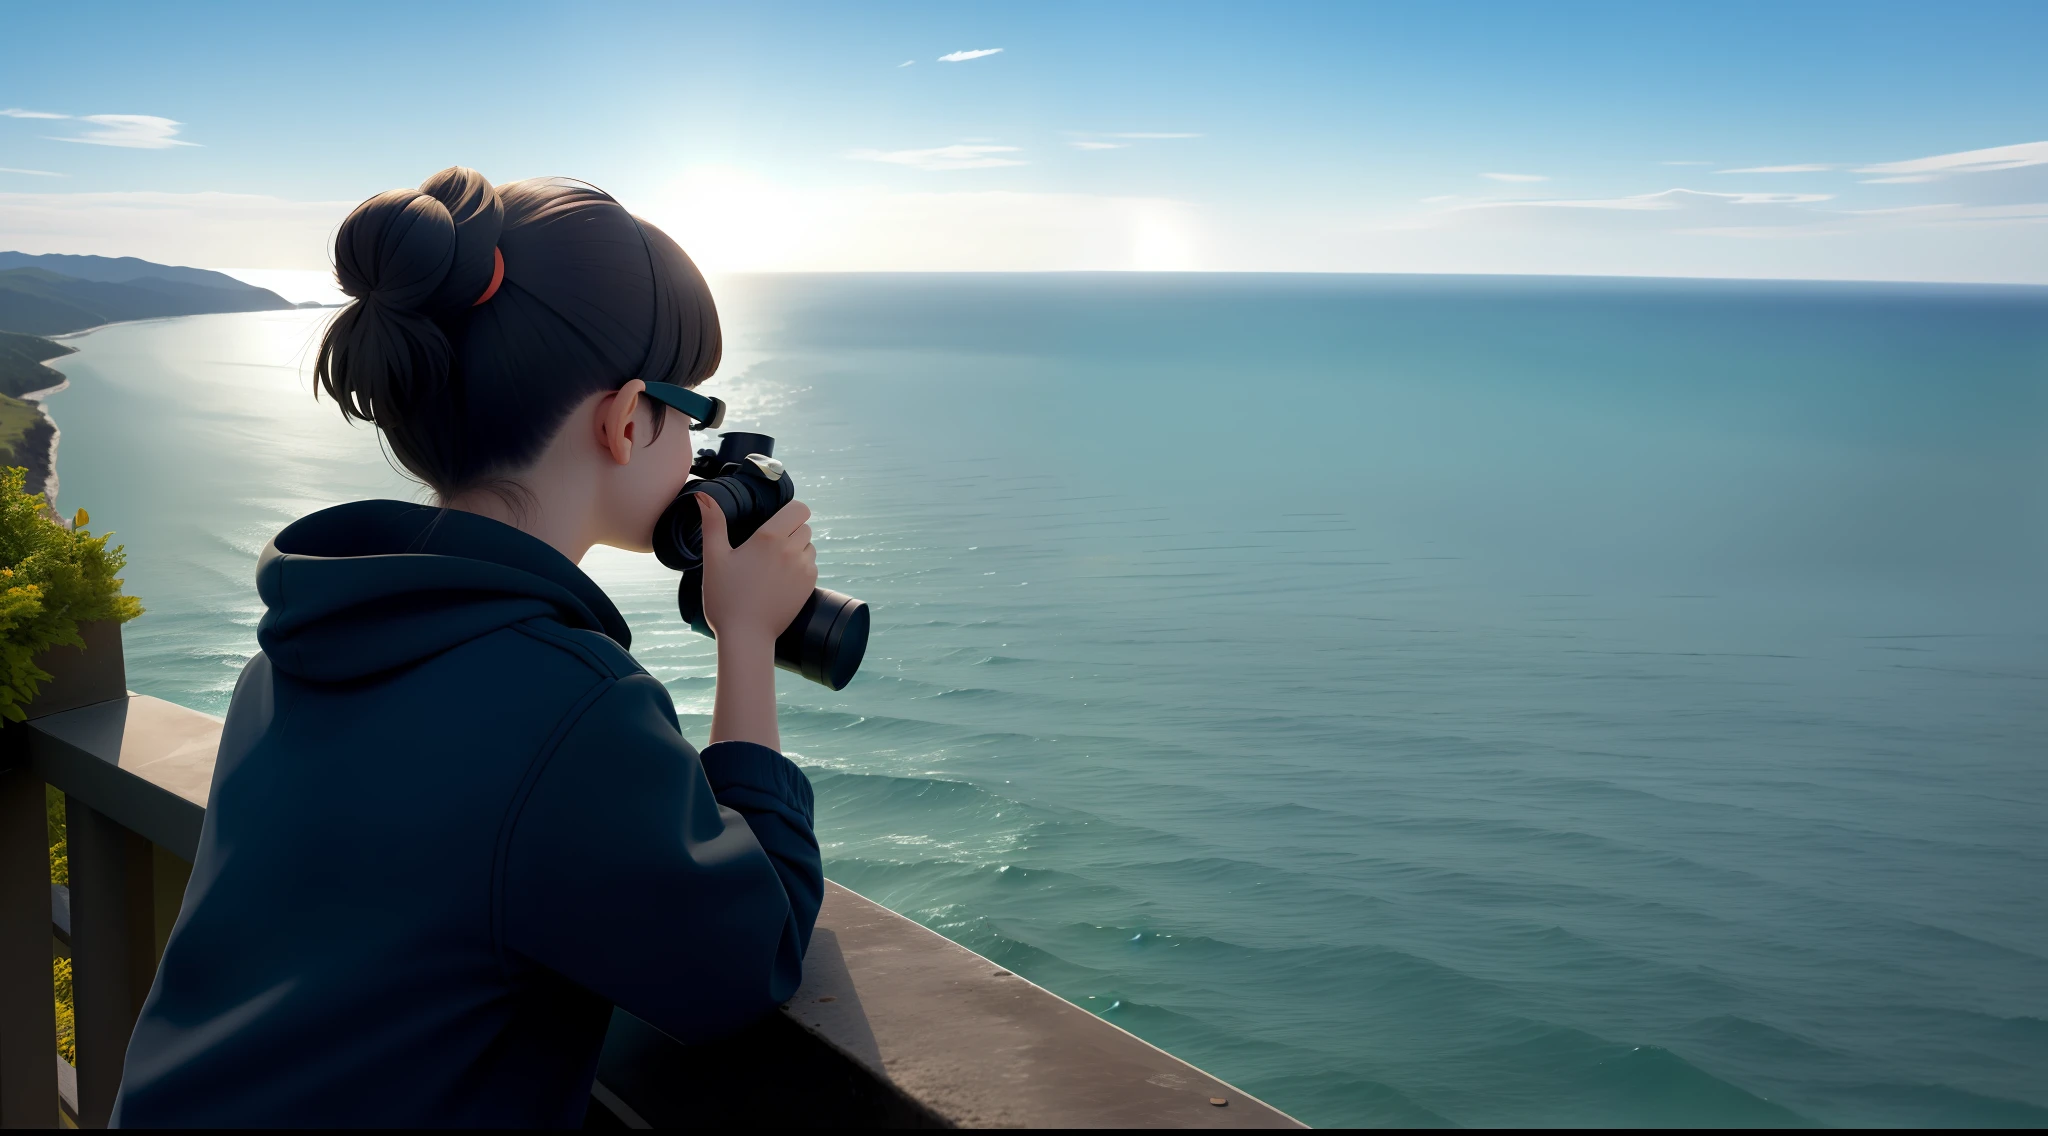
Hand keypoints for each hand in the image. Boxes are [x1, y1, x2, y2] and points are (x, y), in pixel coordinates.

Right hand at [696, 494, 816, 644]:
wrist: (746, 636)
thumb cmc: (726, 598)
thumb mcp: (714, 558)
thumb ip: (712, 523)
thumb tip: (703, 495)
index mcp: (770, 538)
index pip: (799, 509)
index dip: (790, 511)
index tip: (775, 520)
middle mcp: (792, 550)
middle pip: (805, 526)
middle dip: (791, 530)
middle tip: (768, 545)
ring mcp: (804, 569)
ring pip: (810, 546)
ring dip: (797, 548)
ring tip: (773, 563)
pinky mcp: (809, 587)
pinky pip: (812, 566)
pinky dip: (801, 567)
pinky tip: (780, 579)